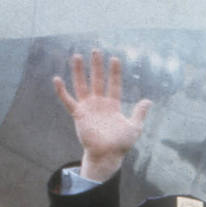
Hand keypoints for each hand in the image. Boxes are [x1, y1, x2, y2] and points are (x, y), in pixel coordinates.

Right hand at [52, 50, 152, 182]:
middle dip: (96, 66)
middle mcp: (99, 103)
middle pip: (97, 80)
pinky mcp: (78, 114)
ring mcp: (88, 108)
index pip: (114, 84)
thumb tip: (148, 101)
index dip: (114, 72)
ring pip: (82, 85)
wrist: (107, 155)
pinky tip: (57, 79)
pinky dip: (61, 91)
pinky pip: (68, 101)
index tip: (114, 59)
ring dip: (79, 72)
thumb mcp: (134, 127)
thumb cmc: (121, 144)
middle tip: (95, 51)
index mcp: (113, 105)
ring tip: (77, 56)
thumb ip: (139, 113)